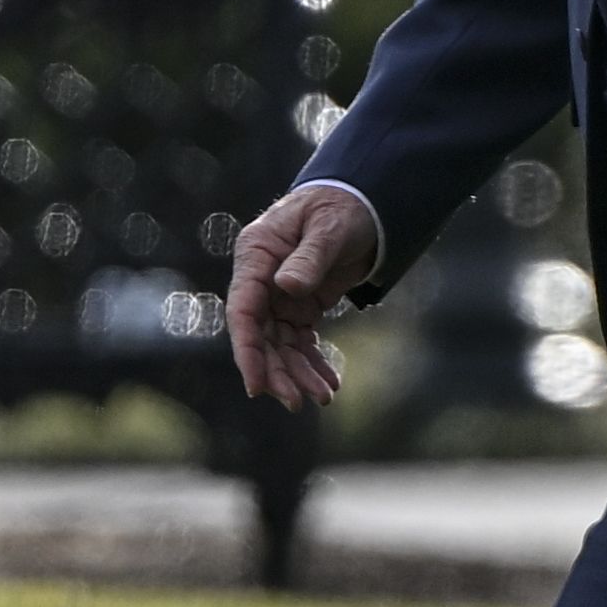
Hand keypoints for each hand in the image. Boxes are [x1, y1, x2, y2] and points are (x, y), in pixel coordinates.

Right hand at [226, 184, 378, 409]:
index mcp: (257, 253)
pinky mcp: (300, 305)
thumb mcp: (329, 227)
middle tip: (297, 402)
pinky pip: (301, 341)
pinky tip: (330, 384)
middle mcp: (262, 277)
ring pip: (280, 344)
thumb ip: (309, 256)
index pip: (243, 309)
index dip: (247, 350)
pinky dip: (313, 363)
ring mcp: (279, 294)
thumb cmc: (342, 207)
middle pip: (260, 335)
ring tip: (322, 397)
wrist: (362, 203)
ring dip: (297, 373)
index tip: (256, 386)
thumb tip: (287, 286)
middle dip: (276, 372)